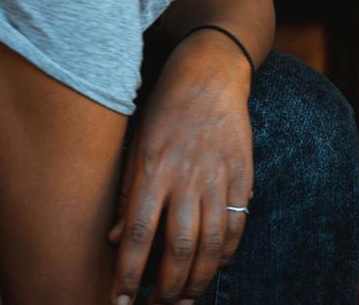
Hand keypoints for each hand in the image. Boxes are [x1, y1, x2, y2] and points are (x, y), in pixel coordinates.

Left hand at [108, 30, 253, 303]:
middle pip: (178, 248)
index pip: (138, 235)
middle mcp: (186, 178)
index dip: (129, 274)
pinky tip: (216, 266)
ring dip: (197, 279)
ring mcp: (217, 177)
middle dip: (167, 287)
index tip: (121, 301)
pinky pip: (236, 225)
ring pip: (211, 244)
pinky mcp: (242, 175)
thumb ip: (129, 195)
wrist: (210, 75)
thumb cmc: (164, 111)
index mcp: (152, 170)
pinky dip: (227, 253)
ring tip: (185, 297)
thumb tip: (116, 239)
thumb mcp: (136, 147)